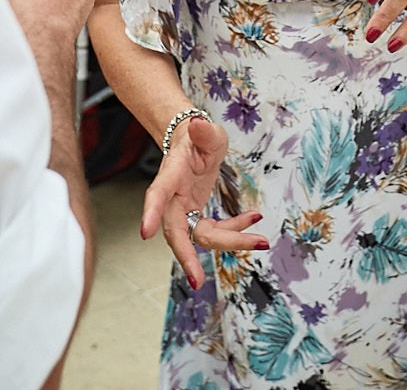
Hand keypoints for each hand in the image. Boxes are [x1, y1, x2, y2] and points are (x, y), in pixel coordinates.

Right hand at [138, 113, 264, 287]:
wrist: (192, 143)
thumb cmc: (198, 137)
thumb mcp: (206, 131)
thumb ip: (204, 131)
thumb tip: (200, 124)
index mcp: (171, 175)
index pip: (158, 194)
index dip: (151, 213)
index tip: (145, 233)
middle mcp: (172, 198)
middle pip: (176, 231)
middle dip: (186, 256)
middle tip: (197, 281)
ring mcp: (183, 211)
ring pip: (200, 237)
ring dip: (230, 242)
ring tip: (261, 240)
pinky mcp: (195, 218)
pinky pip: (214, 232)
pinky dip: (235, 230)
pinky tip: (254, 218)